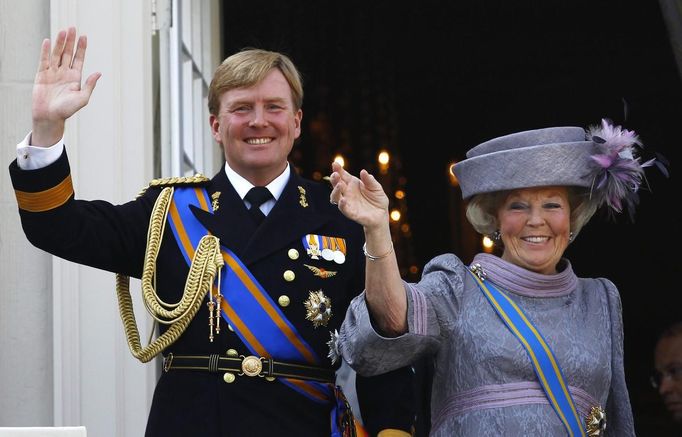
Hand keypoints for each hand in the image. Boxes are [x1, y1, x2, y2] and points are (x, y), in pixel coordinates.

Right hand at [31, 27, 100, 145]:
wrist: (50, 117)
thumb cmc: (67, 110)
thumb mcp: (82, 98)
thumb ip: (90, 85)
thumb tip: (99, 73)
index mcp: (75, 78)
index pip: (79, 59)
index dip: (81, 48)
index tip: (84, 37)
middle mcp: (64, 73)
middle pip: (67, 53)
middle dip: (70, 41)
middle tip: (73, 28)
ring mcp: (53, 73)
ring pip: (57, 54)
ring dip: (60, 43)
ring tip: (63, 31)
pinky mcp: (41, 75)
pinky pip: (44, 61)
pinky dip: (46, 51)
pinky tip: (48, 42)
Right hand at [329, 161, 388, 229]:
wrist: (382, 215)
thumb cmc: (378, 200)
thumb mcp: (376, 187)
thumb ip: (370, 180)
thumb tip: (363, 171)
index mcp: (353, 184)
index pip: (343, 175)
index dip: (338, 169)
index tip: (335, 163)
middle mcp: (347, 192)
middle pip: (337, 184)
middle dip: (334, 179)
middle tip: (335, 174)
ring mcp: (348, 202)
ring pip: (336, 196)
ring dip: (335, 191)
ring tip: (339, 185)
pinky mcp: (350, 212)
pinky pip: (343, 208)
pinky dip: (341, 204)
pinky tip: (343, 200)